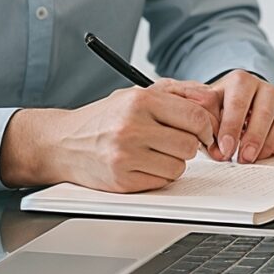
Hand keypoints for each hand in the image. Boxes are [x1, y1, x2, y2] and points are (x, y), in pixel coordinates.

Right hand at [0, 84, 221, 190]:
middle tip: (174, 142)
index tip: (202, 131)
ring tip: (154, 152)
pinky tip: (143, 164)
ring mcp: (125, 156)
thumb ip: (177, 91)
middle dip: (188, 145)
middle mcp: (132, 127)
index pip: (195, 116)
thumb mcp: (136, 93)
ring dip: (173, 162)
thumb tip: (210, 97)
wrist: (63, 143)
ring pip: (178, 166)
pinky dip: (158, 175)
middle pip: (189, 145)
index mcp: (139, 101)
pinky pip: (161, 182)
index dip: (206, 127)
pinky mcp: (122, 181)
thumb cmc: (104, 117)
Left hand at [196, 70, 273, 163]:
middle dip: (253, 140)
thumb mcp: (208, 107)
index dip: (232, 128)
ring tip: (252, 157)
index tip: (226, 149)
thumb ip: (207, 124)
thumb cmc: (222, 105)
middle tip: (243, 158)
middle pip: (265, 113)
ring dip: (268, 146)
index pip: (238, 103)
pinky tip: (266, 151)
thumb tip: (216, 149)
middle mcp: (264, 88)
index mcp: (241, 81)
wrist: (236, 98)